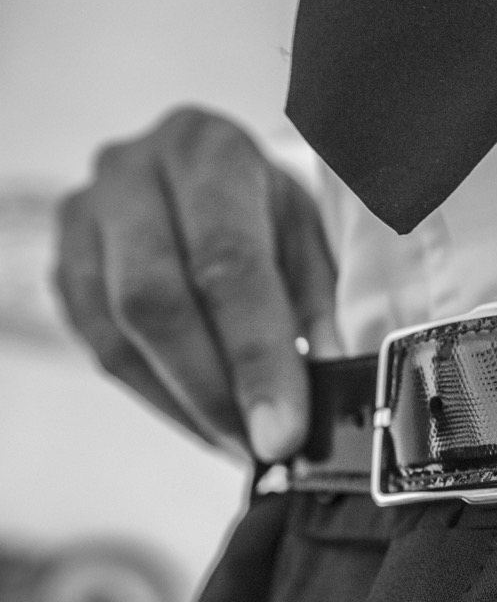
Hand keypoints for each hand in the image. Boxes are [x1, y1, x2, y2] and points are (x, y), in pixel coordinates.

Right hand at [55, 107, 337, 460]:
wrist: (208, 174)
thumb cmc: (269, 210)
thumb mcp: (311, 237)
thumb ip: (321, 305)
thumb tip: (329, 386)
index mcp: (208, 152)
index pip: (226, 263)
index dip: (255, 357)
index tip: (283, 431)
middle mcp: (132, 172)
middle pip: (155, 299)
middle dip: (213, 390)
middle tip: (261, 449)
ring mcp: (84, 217)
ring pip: (118, 334)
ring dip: (184, 404)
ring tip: (241, 442)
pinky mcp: (63, 265)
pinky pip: (100, 350)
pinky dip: (158, 398)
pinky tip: (204, 420)